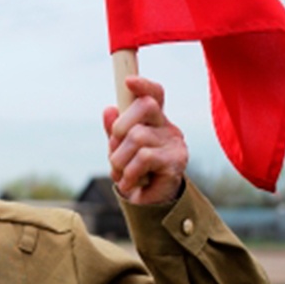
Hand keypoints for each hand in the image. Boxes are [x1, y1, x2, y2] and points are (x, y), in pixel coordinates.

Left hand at [101, 76, 187, 204]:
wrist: (149, 202)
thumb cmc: (134, 170)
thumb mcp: (119, 148)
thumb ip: (114, 130)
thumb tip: (109, 109)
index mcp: (154, 121)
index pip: (155, 95)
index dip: (143, 85)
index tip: (128, 81)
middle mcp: (167, 127)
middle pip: (145, 106)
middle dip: (120, 127)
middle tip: (115, 149)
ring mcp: (174, 143)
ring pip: (137, 136)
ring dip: (119, 159)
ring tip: (121, 173)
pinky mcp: (175, 161)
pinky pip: (143, 157)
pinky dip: (129, 172)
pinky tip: (130, 182)